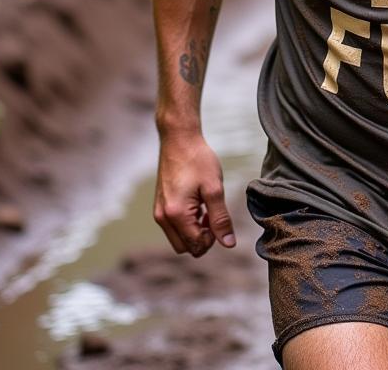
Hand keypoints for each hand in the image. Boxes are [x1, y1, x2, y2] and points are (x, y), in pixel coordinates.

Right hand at [153, 132, 235, 257]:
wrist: (179, 139)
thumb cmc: (198, 160)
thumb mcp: (214, 188)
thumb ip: (221, 218)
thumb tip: (229, 243)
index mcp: (176, 214)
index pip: (196, 245)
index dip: (213, 238)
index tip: (219, 217)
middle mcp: (163, 217)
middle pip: (185, 248)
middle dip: (203, 238)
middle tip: (213, 214)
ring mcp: (159, 212)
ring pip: (179, 239)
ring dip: (194, 231)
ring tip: (206, 209)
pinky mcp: (160, 206)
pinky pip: (173, 228)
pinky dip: (187, 224)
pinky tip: (198, 205)